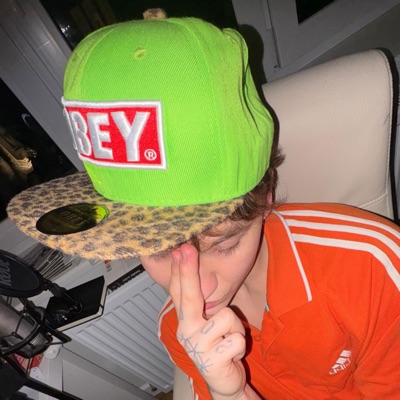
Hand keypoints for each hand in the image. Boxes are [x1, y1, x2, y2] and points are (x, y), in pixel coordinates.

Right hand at [169, 243, 247, 397]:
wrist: (223, 380)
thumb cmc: (217, 345)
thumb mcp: (207, 323)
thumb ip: (202, 303)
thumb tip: (200, 273)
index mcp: (185, 319)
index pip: (180, 290)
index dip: (180, 269)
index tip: (180, 249)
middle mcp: (187, 331)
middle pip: (189, 296)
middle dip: (188, 271)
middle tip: (187, 249)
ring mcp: (197, 347)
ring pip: (226, 317)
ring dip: (235, 328)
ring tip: (228, 339)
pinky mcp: (211, 361)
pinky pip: (237, 338)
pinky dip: (239, 345)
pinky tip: (231, 354)